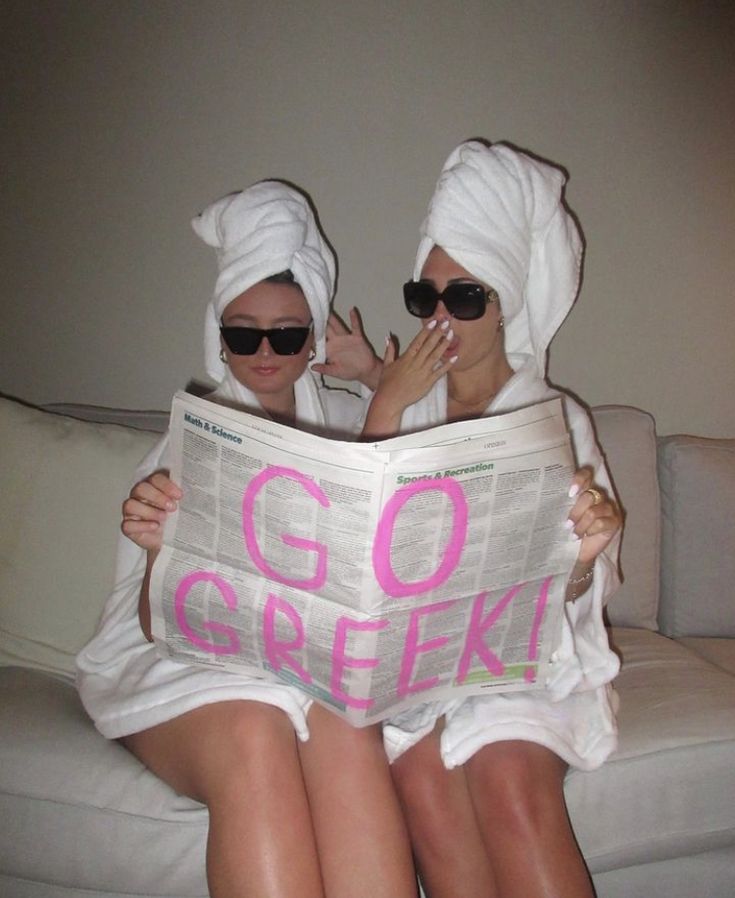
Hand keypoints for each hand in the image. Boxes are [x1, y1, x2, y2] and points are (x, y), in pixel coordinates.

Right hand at [121, 471, 181, 552]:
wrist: (172, 542)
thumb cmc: (177, 520)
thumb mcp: (183, 507)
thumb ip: (184, 497)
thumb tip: (201, 488)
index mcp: (154, 487)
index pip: (155, 478)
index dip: (166, 485)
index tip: (180, 495)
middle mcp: (140, 497)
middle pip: (141, 488)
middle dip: (157, 497)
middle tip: (172, 507)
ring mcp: (132, 512)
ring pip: (130, 504)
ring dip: (149, 510)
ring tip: (164, 518)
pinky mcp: (129, 527)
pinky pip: (127, 524)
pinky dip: (141, 525)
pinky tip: (155, 527)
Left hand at [311, 309, 381, 388]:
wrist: (366, 371)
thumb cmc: (350, 372)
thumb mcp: (336, 372)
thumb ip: (325, 369)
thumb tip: (312, 367)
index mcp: (330, 349)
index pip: (319, 339)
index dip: (313, 333)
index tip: (306, 325)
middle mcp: (336, 341)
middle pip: (327, 329)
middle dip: (321, 321)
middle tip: (314, 311)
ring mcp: (347, 338)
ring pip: (338, 325)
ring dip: (333, 318)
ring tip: (328, 309)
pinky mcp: (357, 337)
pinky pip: (355, 326)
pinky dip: (354, 319)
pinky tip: (352, 311)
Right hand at [363, 319, 456, 437]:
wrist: (390, 400)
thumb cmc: (387, 384)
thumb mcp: (386, 365)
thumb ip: (389, 350)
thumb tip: (388, 338)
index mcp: (406, 358)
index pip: (418, 341)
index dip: (426, 330)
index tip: (433, 321)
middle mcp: (416, 363)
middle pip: (429, 345)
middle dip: (438, 333)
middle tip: (446, 323)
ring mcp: (423, 373)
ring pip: (435, 356)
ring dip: (444, 344)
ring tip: (451, 334)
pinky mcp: (428, 383)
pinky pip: (440, 372)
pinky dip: (447, 364)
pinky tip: (455, 357)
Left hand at [566, 468, 621, 564]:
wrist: (577, 551)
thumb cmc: (568, 530)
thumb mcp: (562, 514)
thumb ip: (561, 503)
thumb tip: (547, 497)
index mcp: (585, 489)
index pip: (586, 474)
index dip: (579, 479)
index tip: (570, 493)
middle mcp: (599, 496)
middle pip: (588, 496)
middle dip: (576, 512)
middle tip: (567, 524)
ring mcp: (609, 508)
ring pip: (594, 511)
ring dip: (581, 525)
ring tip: (573, 535)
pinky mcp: (615, 521)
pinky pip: (602, 522)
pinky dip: (591, 530)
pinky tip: (586, 536)